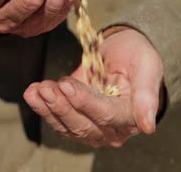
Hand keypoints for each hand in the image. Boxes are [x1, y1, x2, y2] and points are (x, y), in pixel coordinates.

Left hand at [24, 28, 164, 147]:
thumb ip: (147, 95)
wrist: (123, 52)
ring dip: (49, 109)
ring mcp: (92, 127)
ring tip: (36, 90)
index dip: (84, 102)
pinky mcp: (75, 120)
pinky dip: (43, 108)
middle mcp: (112, 129)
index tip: (66, 85)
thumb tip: (148, 127)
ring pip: (67, 126)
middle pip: (83, 126)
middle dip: (62, 107)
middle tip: (45, 88)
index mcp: (132, 117)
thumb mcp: (147, 67)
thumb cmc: (137, 57)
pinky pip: (58, 121)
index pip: (106, 115)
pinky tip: (32, 93)